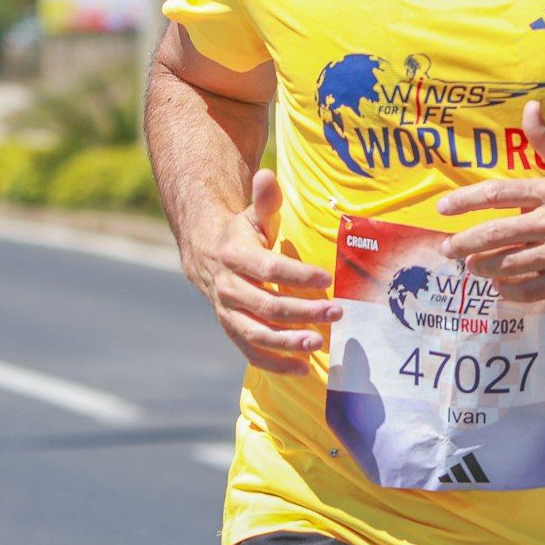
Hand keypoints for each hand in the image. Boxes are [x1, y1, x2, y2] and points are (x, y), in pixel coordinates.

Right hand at [197, 169, 339, 376]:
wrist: (207, 257)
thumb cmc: (243, 234)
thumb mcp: (252, 216)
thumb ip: (265, 200)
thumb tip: (266, 176)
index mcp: (235, 255)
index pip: (268, 269)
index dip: (296, 276)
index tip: (327, 279)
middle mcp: (228, 288)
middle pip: (266, 305)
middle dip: (303, 311)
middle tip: (337, 313)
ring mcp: (228, 313)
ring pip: (256, 333)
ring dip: (288, 342)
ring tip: (319, 344)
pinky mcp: (233, 331)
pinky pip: (252, 352)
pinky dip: (276, 363)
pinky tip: (304, 368)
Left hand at [437, 101, 544, 301]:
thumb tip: (529, 107)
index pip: (497, 194)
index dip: (464, 201)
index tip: (443, 209)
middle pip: (495, 234)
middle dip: (464, 243)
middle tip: (447, 249)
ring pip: (506, 264)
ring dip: (482, 267)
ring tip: (472, 266)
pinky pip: (528, 290)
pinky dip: (508, 290)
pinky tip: (501, 286)